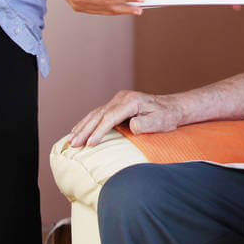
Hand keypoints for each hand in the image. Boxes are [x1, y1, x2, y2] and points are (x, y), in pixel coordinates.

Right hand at [41, 0, 143, 15]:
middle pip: (109, 3)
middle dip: (128, 2)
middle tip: (142, 1)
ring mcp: (78, 3)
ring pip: (104, 10)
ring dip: (122, 10)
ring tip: (136, 9)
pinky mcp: (78, 5)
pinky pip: (98, 11)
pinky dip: (111, 10)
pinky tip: (121, 9)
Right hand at [69, 89, 183, 146]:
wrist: (171, 107)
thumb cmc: (166, 117)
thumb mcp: (160, 122)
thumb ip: (146, 124)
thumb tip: (131, 125)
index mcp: (131, 101)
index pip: (110, 117)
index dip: (99, 131)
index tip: (90, 144)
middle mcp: (122, 98)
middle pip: (99, 115)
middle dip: (85, 130)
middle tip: (73, 145)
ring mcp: (118, 99)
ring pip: (96, 113)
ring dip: (82, 127)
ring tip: (71, 140)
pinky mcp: (116, 104)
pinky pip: (98, 113)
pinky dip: (87, 122)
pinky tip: (78, 130)